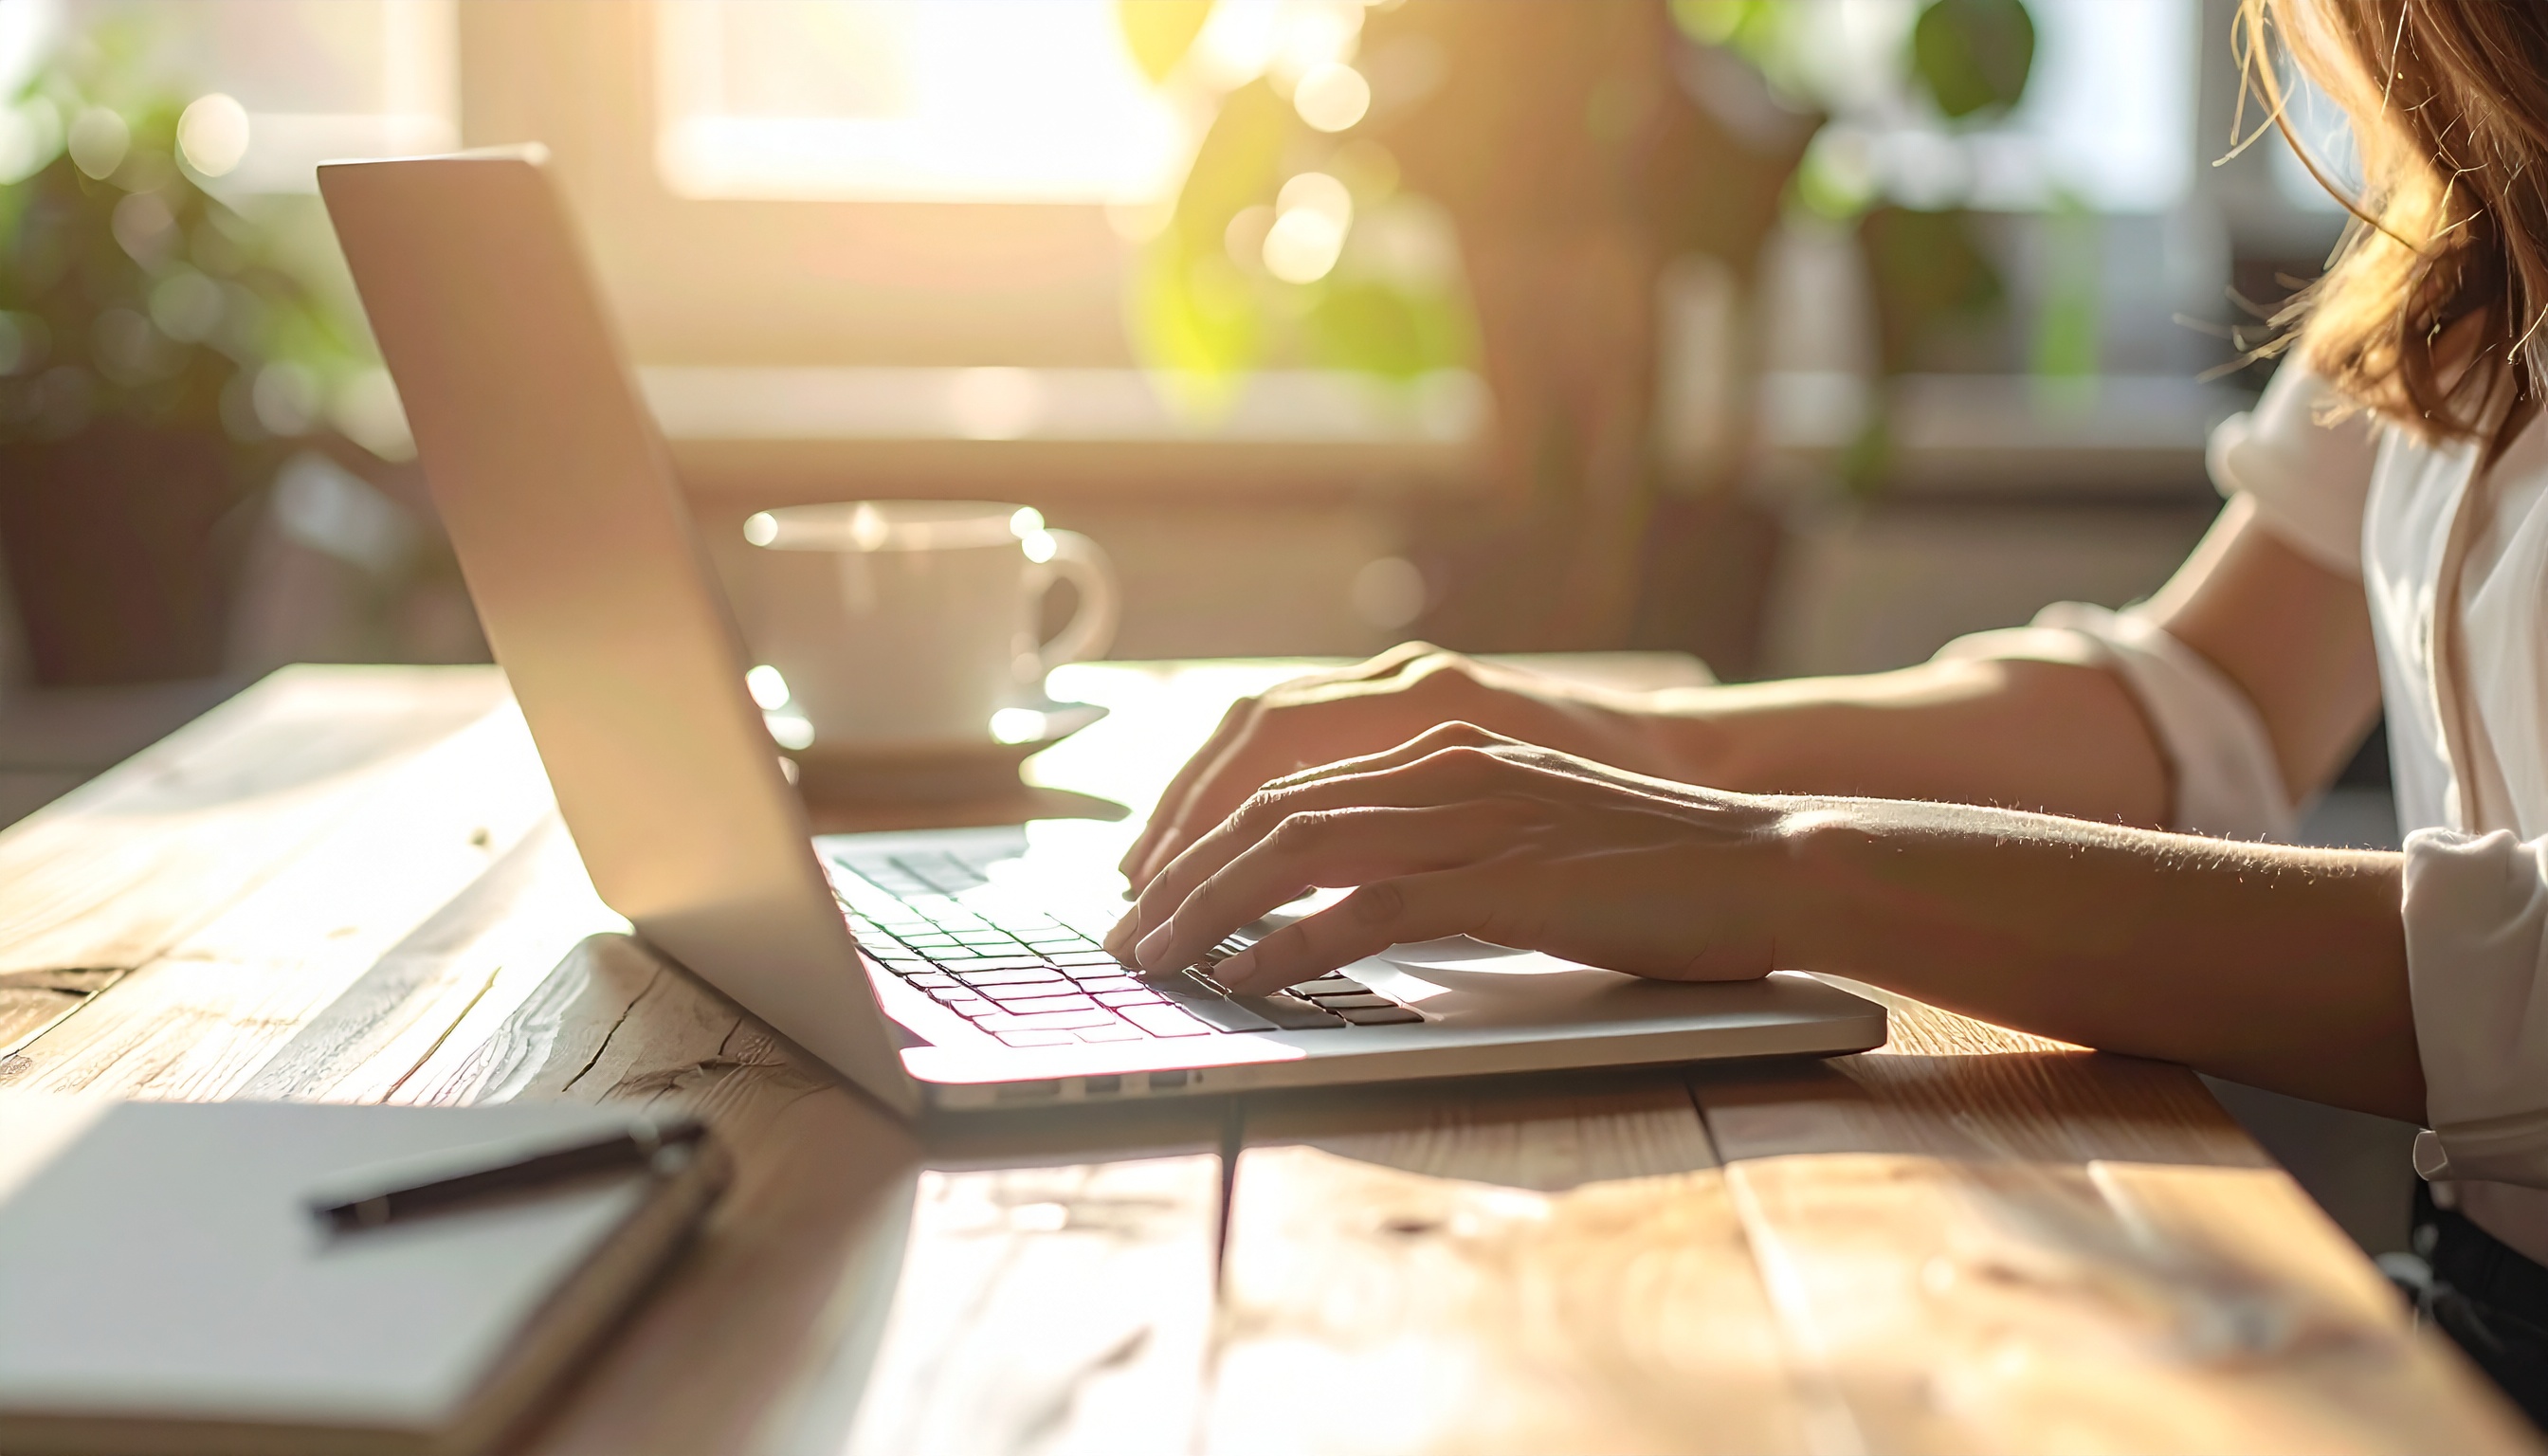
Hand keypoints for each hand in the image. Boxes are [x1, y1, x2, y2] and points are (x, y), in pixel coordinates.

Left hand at [1103, 722, 1797, 994]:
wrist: (1773, 863)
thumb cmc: (1662, 872)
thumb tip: (1357, 905)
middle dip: (1180, 875)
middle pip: (1269, 808)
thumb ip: (1446, 852)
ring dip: (1209, 910)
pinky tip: (1245, 981)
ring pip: (1296, 850)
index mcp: (1445, 749)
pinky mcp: (1502, 878)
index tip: (1153, 892)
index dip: (1204, 834)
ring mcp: (1472, 816)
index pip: (1289, 780)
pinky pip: (1364, 908)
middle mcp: (1445, 765)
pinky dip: (1289, 946)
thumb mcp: (1531, 841)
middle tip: (1125, 939)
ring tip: (1156, 963)